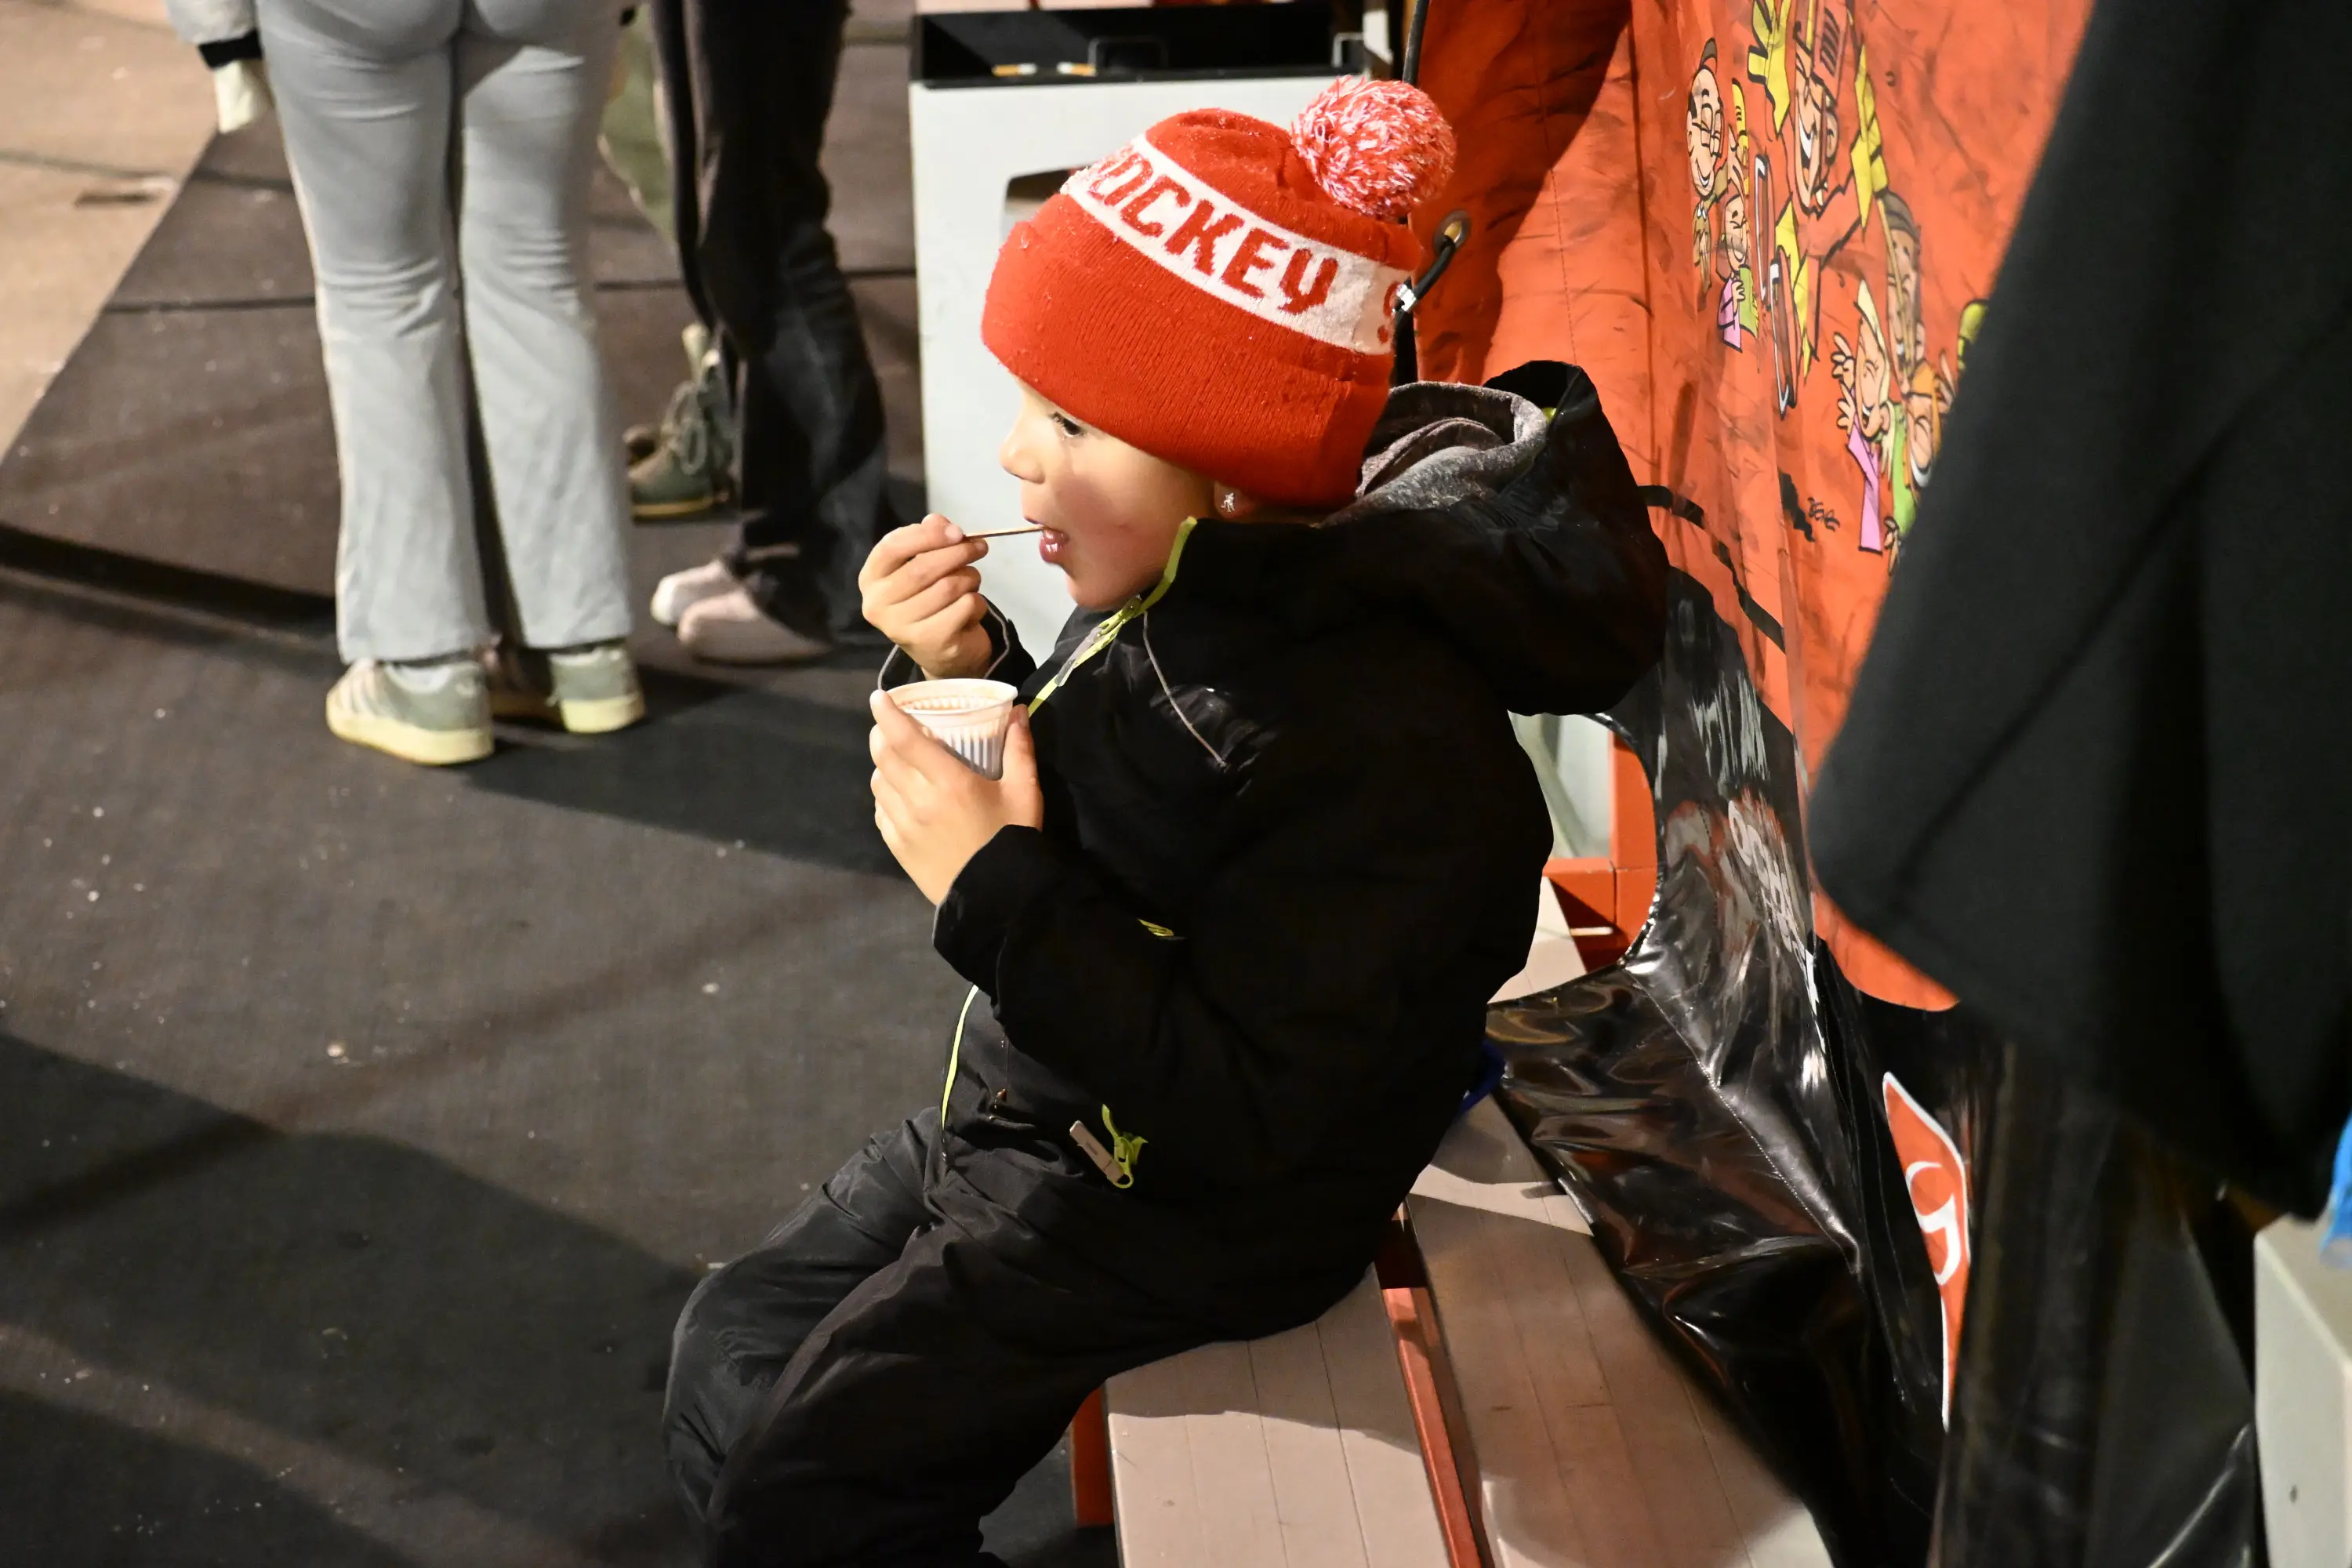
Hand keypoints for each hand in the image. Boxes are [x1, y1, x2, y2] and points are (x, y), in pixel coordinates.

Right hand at [859, 514, 993, 678]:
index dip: (927, 535)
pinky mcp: (930, 642)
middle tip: (979, 547)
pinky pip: (963, 607)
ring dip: (970, 578)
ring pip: (948, 587)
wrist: (939, 651)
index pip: (892, 547)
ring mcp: (901, 627)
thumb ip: (928, 538)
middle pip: (922, 567)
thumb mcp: (923, 564)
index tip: (956, 531)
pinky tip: (970, 608)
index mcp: (870, 578)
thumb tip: (938, 522)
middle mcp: (878, 604)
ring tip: (971, 581)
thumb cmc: (927, 599)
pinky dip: (976, 602)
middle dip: (957, 552)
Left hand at [869, 690, 1043, 903]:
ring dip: (882, 765)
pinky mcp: (898, 846)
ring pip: (878, 783)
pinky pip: (881, 811)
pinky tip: (899, 795)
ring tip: (895, 760)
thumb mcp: (1024, 792)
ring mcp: (904, 825)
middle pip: (883, 756)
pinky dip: (884, 795)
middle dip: (880, 734)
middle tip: (888, 725)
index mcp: (949, 781)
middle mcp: (918, 800)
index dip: (887, 714)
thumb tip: (1017, 711)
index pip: (904, 738)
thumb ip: (1020, 749)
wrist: (997, 898)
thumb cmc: (1011, 839)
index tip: (878, 698)